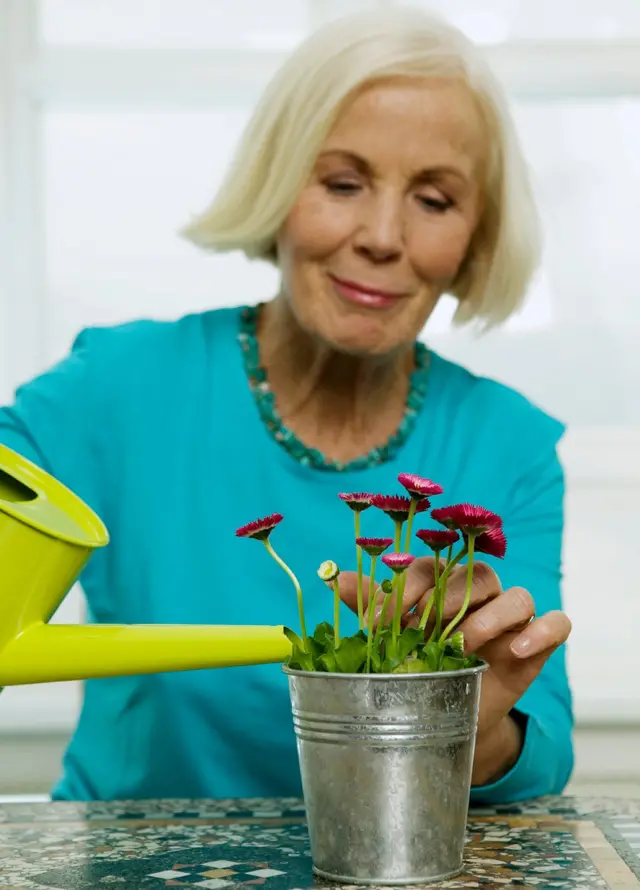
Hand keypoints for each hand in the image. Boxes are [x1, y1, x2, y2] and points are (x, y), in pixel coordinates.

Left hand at [338, 557, 570, 784]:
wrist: (453, 717)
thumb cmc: (420, 667)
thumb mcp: (392, 639)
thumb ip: (371, 606)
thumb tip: (334, 577)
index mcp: (442, 583)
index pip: (430, 567)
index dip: (405, 587)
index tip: (380, 621)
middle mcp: (480, 593)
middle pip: (476, 575)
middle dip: (447, 601)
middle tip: (423, 632)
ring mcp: (511, 618)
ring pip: (517, 595)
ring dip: (491, 616)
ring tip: (464, 645)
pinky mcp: (536, 644)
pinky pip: (557, 623)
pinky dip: (541, 631)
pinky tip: (514, 650)